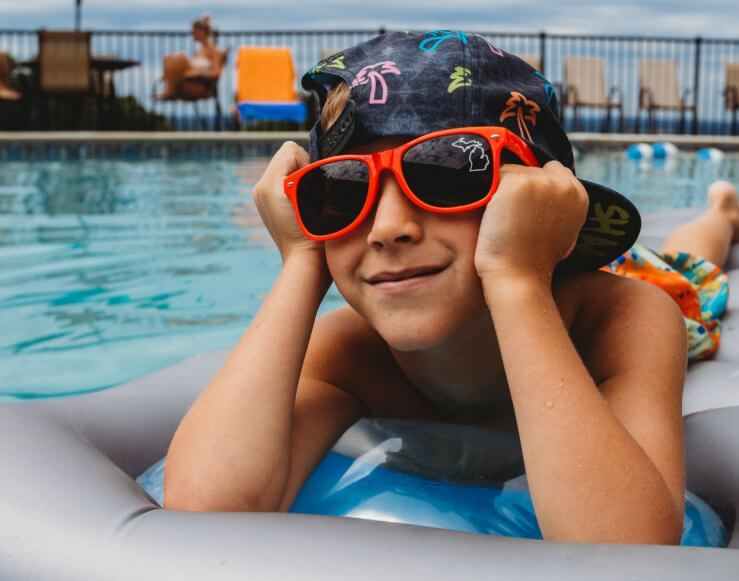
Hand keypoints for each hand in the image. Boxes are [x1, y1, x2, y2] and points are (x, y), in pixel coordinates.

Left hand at [252, 141, 327, 266]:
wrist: (305, 260)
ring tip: (305, 200)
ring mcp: (261, 195)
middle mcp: (260, 187)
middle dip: (301, 168)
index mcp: (269, 184)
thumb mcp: (317, 197)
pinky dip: (292, 185)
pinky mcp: (266, 202)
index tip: (312, 186)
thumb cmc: (316, 232)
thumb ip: (309, 171)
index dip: (307, 163)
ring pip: (284, 166)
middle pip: (285, 155)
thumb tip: (312, 163)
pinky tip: (299, 203)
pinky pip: (280, 179)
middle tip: (309, 193)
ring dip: (298, 177)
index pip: (291, 150)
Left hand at [474, 161, 588, 282]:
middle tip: (516, 219)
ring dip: (503, 191)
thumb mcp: (563, 230)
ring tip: (506, 220)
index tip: (528, 209)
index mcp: (579, 194)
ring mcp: (541, 182)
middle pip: (530, 170)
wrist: (519, 277)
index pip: (553, 170)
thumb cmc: (534, 260)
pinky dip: (490, 194)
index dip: (536, 187)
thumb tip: (546, 190)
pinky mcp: (516, 183)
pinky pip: (495, 178)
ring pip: (511, 172)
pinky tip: (495, 216)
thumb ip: (559, 205)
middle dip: (519, 188)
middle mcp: (564, 184)